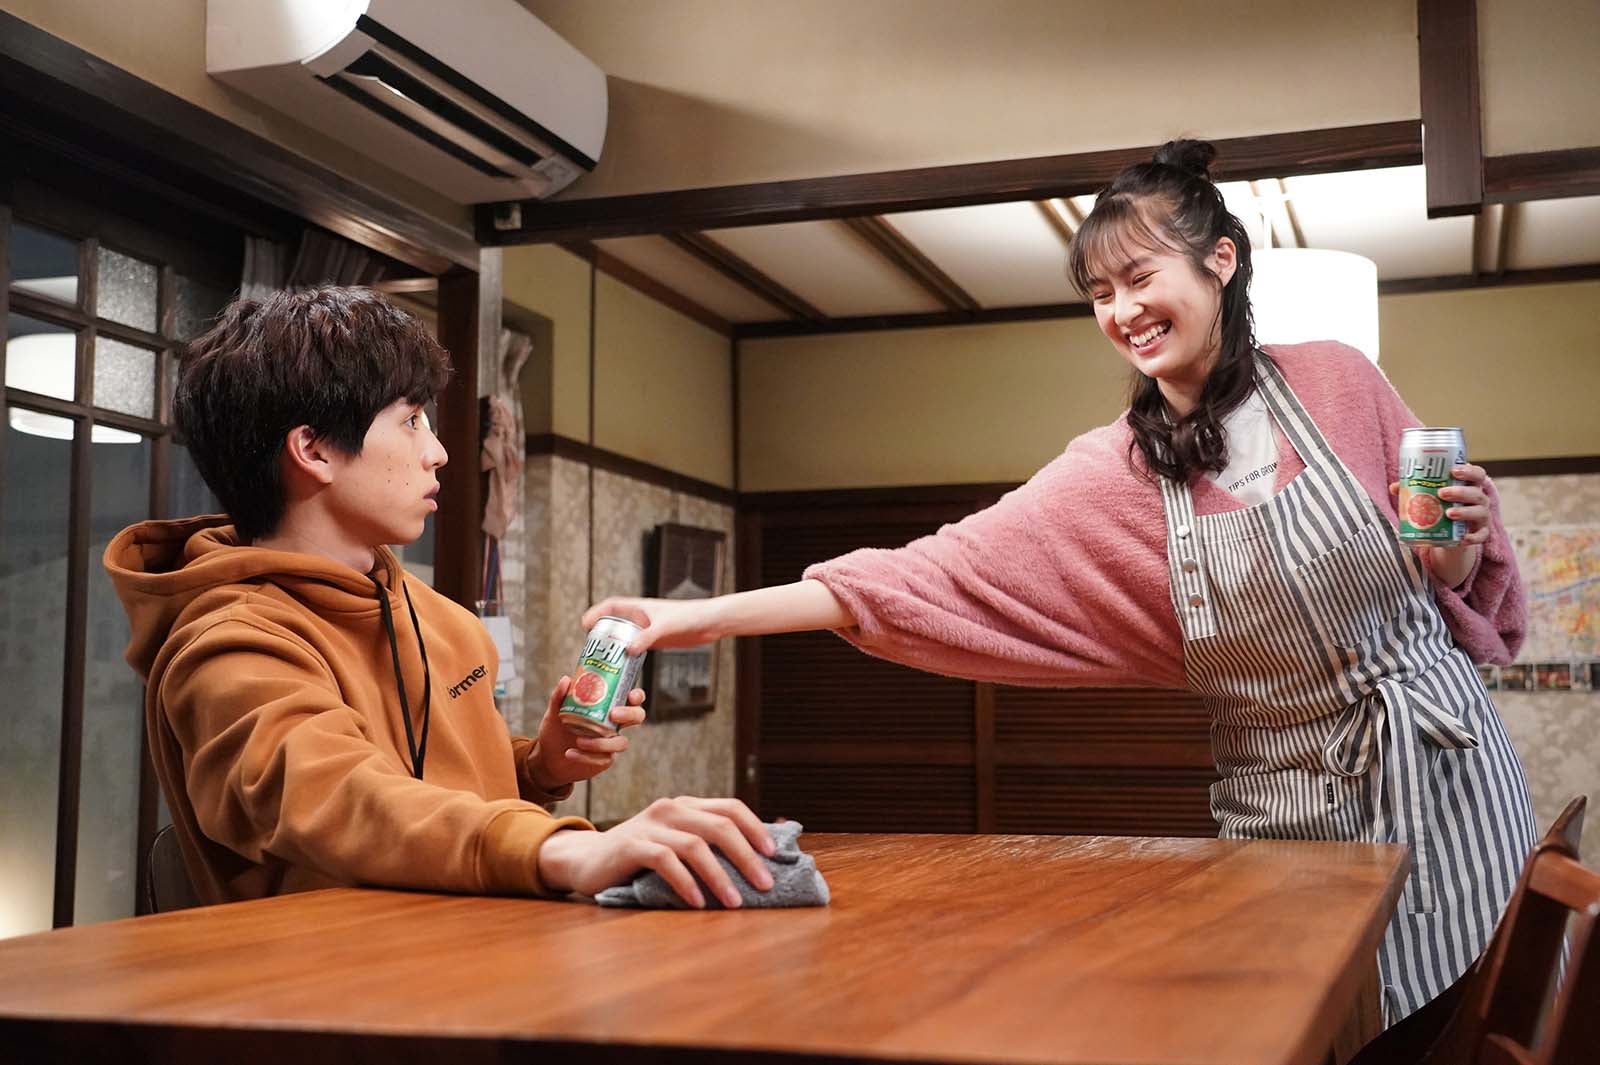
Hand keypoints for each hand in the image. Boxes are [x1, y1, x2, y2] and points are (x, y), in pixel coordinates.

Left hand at [528, 675, 646, 790]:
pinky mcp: (605, 759)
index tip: (630, 695)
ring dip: (602, 742)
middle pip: (637, 716)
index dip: (637, 695)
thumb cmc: (556, 730)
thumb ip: (559, 696)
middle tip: (612, 714)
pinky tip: (570, 753)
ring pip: (621, 742)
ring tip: (579, 741)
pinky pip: (603, 758)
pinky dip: (586, 756)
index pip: (631, 698)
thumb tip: (566, 679)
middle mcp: (613, 723)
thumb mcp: (554, 712)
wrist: (547, 756)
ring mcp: (611, 742)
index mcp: (607, 707)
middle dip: (629, 714)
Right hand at [537, 796, 776, 907]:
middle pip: (720, 826)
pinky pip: (665, 861)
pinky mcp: (631, 844)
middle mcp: (671, 808)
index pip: (731, 808)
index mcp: (686, 805)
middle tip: (765, 884)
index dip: (755, 829)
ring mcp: (650, 824)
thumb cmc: (639, 858)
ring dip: (720, 876)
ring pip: (695, 845)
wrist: (585, 860)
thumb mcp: (675, 845)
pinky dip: (686, 882)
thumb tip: (756, 867)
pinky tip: (697, 903)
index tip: (773, 856)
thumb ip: (705, 847)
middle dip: (747, 856)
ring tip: (735, 902)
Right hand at [583, 597, 723, 653]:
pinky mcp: (656, 641)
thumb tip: (628, 651)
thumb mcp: (664, 627)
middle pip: (614, 624)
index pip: (611, 606)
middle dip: (600, 635)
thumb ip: (647, 637)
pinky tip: (622, 669)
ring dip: (613, 648)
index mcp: (639, 607)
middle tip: (589, 650)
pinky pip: (636, 648)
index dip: (596, 613)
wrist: (709, 623)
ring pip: (624, 638)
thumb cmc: (688, 617)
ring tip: (600, 663)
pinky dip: (627, 656)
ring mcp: (648, 630)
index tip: (584, 625)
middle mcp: (641, 618)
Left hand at [1389, 462, 1489, 586]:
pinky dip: (1474, 537)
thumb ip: (1414, 490)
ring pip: (1480, 512)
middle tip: (1442, 493)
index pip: (1477, 474)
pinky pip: (1481, 536)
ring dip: (1465, 511)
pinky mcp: (1481, 533)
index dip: (1469, 471)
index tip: (1453, 471)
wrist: (1450, 534)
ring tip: (1448, 513)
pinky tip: (1463, 539)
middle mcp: (1479, 500)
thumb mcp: (1430, 498)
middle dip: (1460, 492)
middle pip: (1476, 493)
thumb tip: (1394, 487)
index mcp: (1469, 486)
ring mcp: (1481, 517)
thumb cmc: (1441, 508)